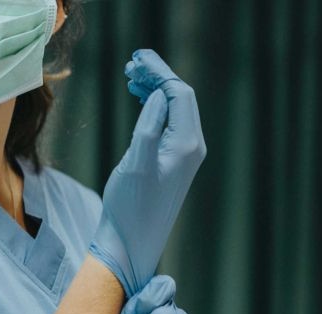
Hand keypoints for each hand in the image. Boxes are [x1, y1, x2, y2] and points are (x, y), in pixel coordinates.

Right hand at [90, 50, 206, 295]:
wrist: (130, 245)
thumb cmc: (129, 208)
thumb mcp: (135, 163)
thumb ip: (149, 126)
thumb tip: (158, 95)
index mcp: (186, 145)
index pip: (179, 93)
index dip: (159, 72)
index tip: (135, 59)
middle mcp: (192, 148)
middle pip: (181, 98)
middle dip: (158, 76)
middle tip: (131, 64)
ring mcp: (185, 157)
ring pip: (175, 110)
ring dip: (155, 90)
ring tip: (131, 77)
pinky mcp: (174, 164)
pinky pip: (170, 124)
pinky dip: (155, 108)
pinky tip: (140, 101)